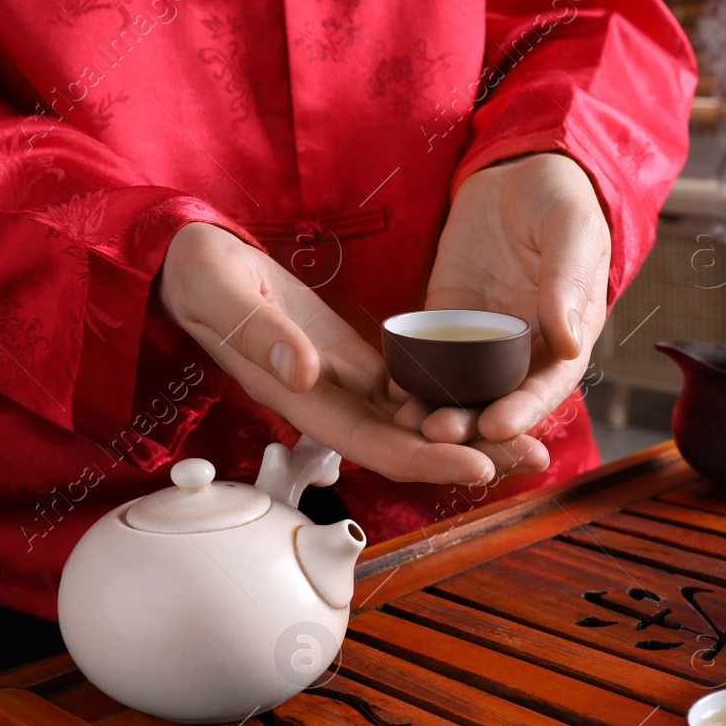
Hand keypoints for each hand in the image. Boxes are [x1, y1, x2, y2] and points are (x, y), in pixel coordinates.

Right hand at [160, 223, 515, 484]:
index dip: (425, 458)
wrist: (191, 262)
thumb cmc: (198, 276)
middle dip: (472, 454)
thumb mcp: (223, 294)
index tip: (476, 463)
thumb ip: (259, 335)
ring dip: (472, 430)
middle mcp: (331, 399)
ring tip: (533, 433)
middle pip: (410, 443)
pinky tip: (495, 393)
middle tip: (534, 455)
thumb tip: (305, 370)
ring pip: (418, 421)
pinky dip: (452, 397)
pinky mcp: (358, 359)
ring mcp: (347, 382)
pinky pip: (413, 389)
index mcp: (301, 396)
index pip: (373, 443)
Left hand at [401, 152, 609, 468]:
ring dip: (437, 408)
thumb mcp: (571, 232)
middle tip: (439, 432)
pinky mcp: (446, 318)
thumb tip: (568, 341)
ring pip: (461, 386)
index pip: (547, 386)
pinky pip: (429, 354)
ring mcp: (482, 337)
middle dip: (471, 422)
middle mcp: (524, 348)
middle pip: (499, 399)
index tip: (496, 426)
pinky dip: (412, 375)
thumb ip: (567, 283)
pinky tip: (390, 389)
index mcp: (566, 337)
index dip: (523, 411)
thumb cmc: (561, 200)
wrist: (519, 171)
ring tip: (408, 424)